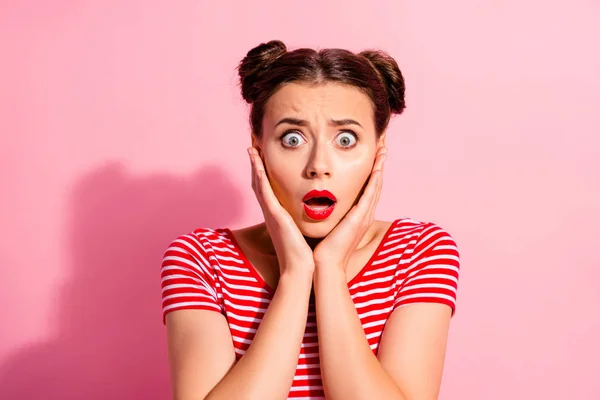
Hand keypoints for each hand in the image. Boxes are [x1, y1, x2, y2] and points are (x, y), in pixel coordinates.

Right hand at [248, 147, 314, 276]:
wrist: (300, 268)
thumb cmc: (304, 252)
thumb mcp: (302, 229)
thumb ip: (303, 218)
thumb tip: (313, 209)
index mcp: (278, 214)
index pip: (268, 188)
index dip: (263, 171)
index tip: (262, 155)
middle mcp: (271, 211)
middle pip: (259, 182)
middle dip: (255, 164)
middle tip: (252, 145)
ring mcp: (270, 213)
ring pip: (258, 183)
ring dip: (254, 164)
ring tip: (251, 147)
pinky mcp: (274, 215)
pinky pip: (264, 192)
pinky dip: (258, 176)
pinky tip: (256, 163)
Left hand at [313, 147, 386, 271]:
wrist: (323, 266)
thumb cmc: (322, 249)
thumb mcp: (328, 225)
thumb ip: (327, 213)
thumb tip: (318, 201)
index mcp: (357, 214)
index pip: (368, 185)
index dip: (372, 167)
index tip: (373, 150)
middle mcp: (364, 213)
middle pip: (376, 181)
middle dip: (380, 160)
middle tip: (383, 141)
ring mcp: (364, 216)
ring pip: (376, 184)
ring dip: (380, 164)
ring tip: (383, 146)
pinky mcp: (359, 219)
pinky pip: (370, 195)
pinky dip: (375, 179)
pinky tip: (377, 166)